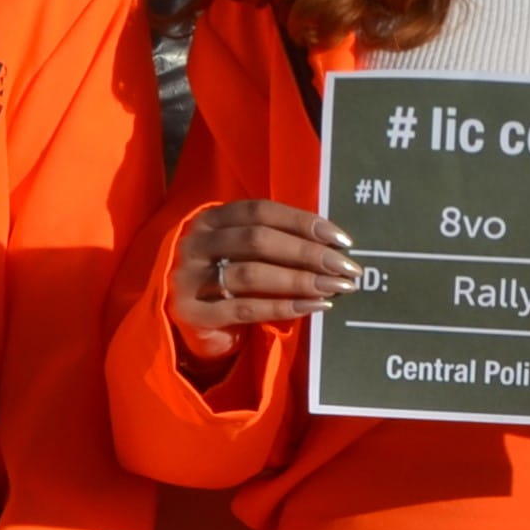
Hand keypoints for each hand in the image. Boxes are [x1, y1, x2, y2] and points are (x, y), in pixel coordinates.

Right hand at [172, 200, 358, 363]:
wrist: (183, 318)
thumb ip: (273, 240)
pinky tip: (312, 307)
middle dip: (308, 253)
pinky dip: (282, 307)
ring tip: (334, 288)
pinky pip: (244, 309)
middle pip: (258, 240)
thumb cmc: (223, 277)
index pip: (261, 211)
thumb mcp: (238, 250)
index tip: (341, 239)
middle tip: (346, 267)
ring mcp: (190, 279)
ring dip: (299, 280)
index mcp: (210, 219)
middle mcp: (196, 243)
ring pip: (252, 274)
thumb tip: (332, 244)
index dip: (303, 222)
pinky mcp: (192, 314)